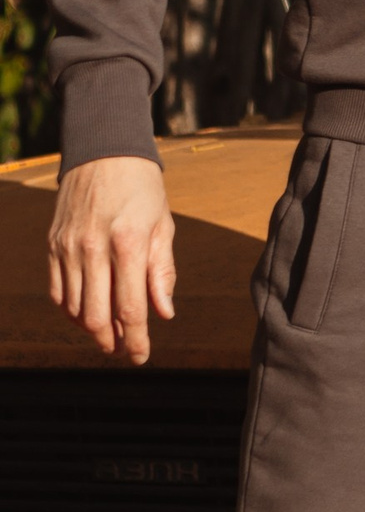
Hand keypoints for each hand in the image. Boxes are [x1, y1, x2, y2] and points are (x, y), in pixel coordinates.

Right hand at [48, 156, 176, 364]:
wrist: (103, 154)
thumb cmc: (143, 191)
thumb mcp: (164, 226)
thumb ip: (162, 272)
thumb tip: (163, 313)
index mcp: (128, 244)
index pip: (130, 307)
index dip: (135, 338)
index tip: (141, 357)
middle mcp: (93, 249)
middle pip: (97, 315)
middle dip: (112, 342)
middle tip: (125, 351)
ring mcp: (68, 248)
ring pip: (75, 307)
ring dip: (92, 329)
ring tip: (111, 336)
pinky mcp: (53, 246)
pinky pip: (58, 291)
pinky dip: (72, 310)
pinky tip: (88, 315)